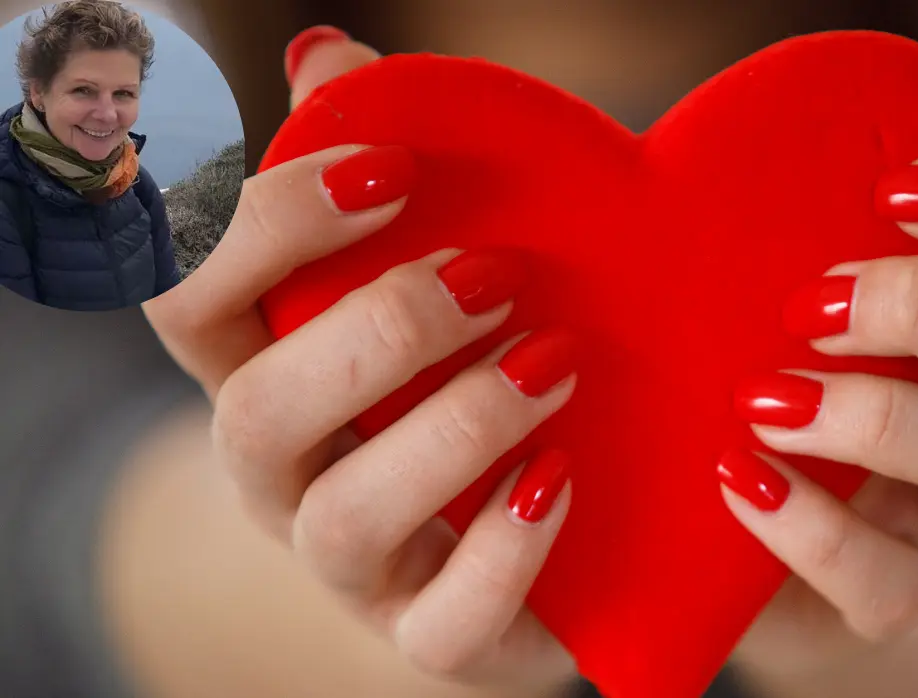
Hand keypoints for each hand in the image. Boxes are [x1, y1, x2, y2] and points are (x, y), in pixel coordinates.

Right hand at [143, 28, 578, 692]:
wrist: (565, 504)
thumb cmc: (482, 359)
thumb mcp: (440, 256)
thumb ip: (378, 160)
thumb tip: (324, 53)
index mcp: (266, 366)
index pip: (189, 296)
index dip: (269, 225)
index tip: (393, 168)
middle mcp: (285, 474)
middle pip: (255, 412)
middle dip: (378, 329)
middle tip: (498, 277)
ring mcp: (357, 568)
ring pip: (342, 520)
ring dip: (452, 427)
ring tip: (556, 363)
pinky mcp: (435, 636)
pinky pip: (443, 622)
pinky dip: (504, 548)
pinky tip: (564, 477)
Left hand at [720, 40, 917, 673]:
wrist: (740, 512)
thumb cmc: (778, 348)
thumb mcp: (807, 250)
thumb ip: (870, 164)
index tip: (900, 190)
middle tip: (816, 298)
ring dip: (884, 415)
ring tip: (763, 395)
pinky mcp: (897, 591)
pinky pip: (898, 585)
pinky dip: (814, 531)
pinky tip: (737, 475)